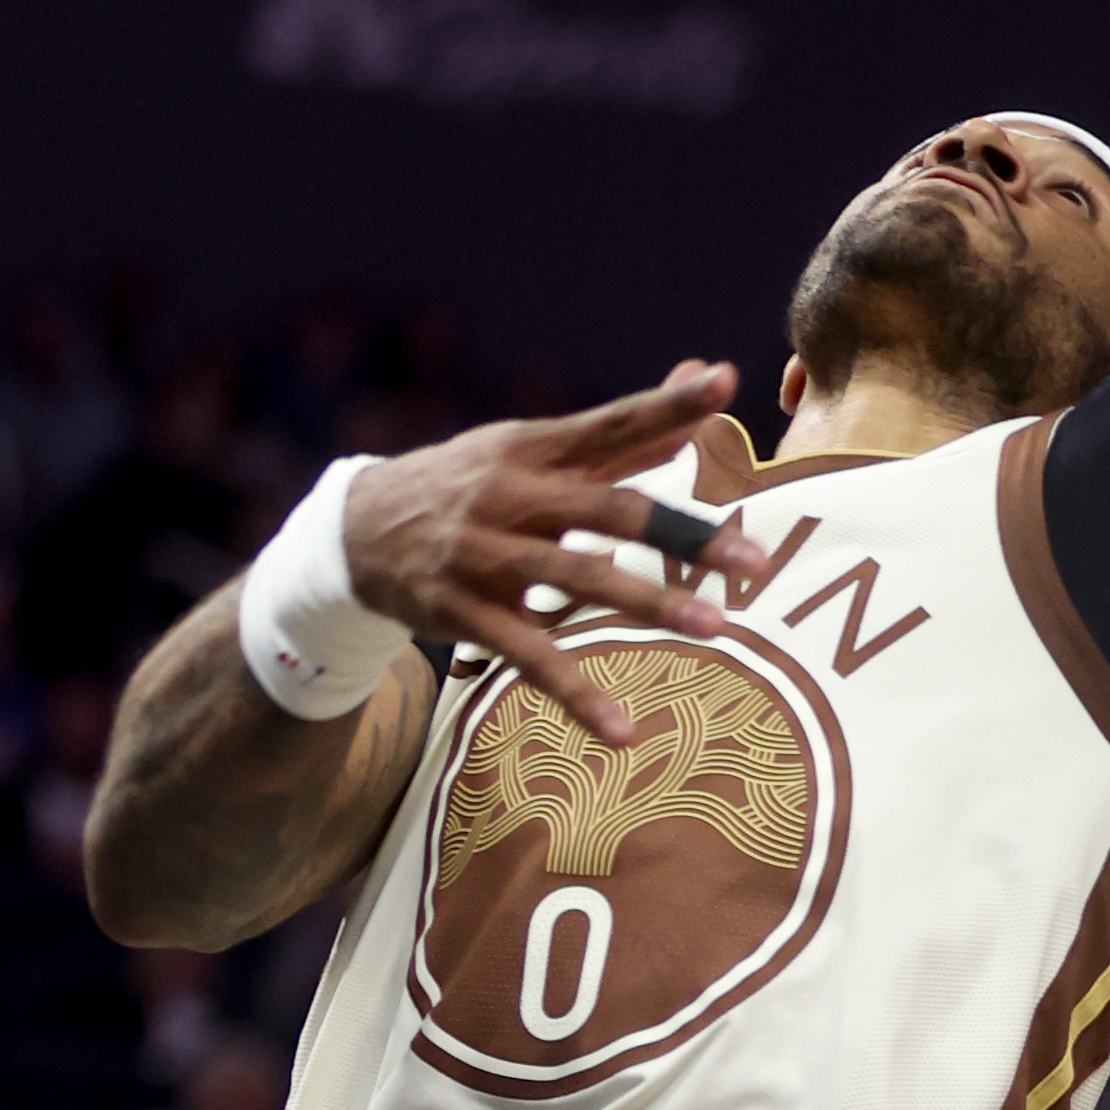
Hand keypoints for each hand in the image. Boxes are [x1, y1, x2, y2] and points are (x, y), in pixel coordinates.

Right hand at [340, 368, 762, 752]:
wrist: (354, 530)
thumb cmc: (468, 486)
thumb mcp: (530, 450)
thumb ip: (623, 431)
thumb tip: (702, 377)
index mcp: (533, 449)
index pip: (611, 423)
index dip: (667, 404)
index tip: (725, 385)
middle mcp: (511, 495)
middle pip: (609, 508)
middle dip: (684, 536)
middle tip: (754, 563)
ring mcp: (486, 554)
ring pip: (577, 578)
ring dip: (649, 604)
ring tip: (715, 628)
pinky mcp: (464, 613)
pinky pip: (530, 658)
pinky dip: (578, 695)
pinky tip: (622, 733)